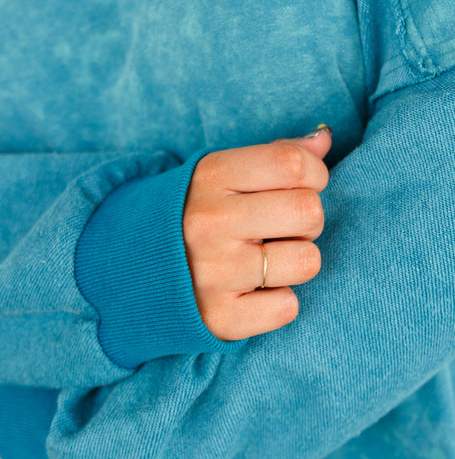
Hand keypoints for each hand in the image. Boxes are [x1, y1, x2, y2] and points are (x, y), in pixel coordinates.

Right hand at [183, 128, 331, 340]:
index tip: (301, 184)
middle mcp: (210, 222)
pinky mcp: (219, 317)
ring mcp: (213, 272)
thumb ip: (275, 154)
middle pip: (308, 210)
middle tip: (282, 227)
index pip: (293, 163)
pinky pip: (288, 307)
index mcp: (211, 177)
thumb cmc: (192, 213)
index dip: (314, 173)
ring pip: (308, 261)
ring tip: (266, 258)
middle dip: (307, 219)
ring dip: (297, 261)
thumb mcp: (222, 173)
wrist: (127, 269)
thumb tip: (323, 141)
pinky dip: (278, 301)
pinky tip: (252, 290)